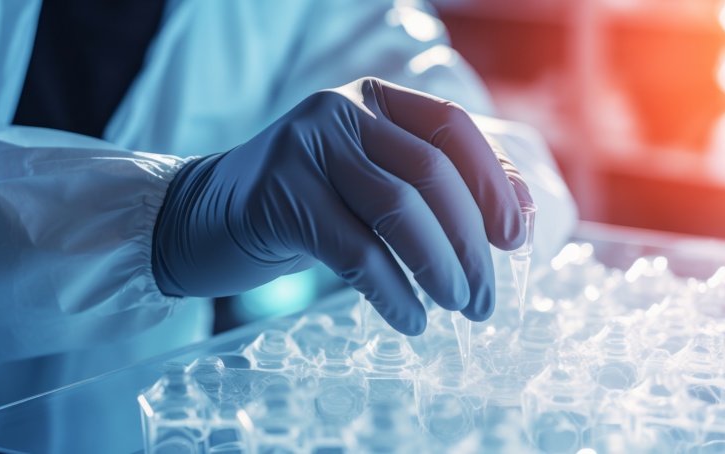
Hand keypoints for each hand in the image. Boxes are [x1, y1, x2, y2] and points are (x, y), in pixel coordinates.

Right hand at [152, 77, 526, 334]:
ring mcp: (305, 147)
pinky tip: (411, 320)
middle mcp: (341, 111)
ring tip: (459, 307)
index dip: (494, 181)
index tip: (515, 239)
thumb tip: (520, 217)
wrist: (205, 217)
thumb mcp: (370, 181)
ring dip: (440, 267)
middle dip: (470, 242)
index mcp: (373, 99)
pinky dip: (393, 292)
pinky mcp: (278, 195)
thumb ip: (433, 186)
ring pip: (398, 209)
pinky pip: (356, 250)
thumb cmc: (305, 205)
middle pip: (430, 173)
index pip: (451, 128)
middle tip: (485, 298)